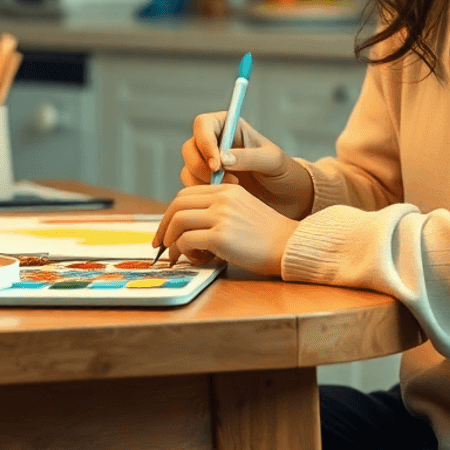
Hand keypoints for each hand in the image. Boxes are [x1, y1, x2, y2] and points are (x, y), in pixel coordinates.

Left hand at [153, 184, 299, 274]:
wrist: (289, 246)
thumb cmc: (267, 235)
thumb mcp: (242, 210)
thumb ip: (218, 210)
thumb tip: (186, 225)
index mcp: (227, 190)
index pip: (186, 195)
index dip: (171, 213)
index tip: (167, 229)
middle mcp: (222, 199)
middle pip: (177, 205)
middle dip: (164, 226)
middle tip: (160, 244)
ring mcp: (221, 216)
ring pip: (178, 222)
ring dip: (171, 240)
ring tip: (175, 255)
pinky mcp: (221, 237)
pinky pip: (186, 241)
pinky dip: (182, 252)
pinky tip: (193, 259)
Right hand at [180, 114, 313, 219]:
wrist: (285, 197)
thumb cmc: (282, 172)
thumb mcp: (272, 161)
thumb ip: (249, 157)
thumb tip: (222, 159)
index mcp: (229, 126)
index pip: (203, 124)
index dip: (204, 142)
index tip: (217, 164)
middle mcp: (214, 142)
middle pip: (190, 147)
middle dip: (201, 166)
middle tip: (222, 180)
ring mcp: (207, 163)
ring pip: (188, 168)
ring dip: (203, 182)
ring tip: (233, 189)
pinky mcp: (206, 183)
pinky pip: (191, 187)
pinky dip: (203, 193)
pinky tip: (225, 198)